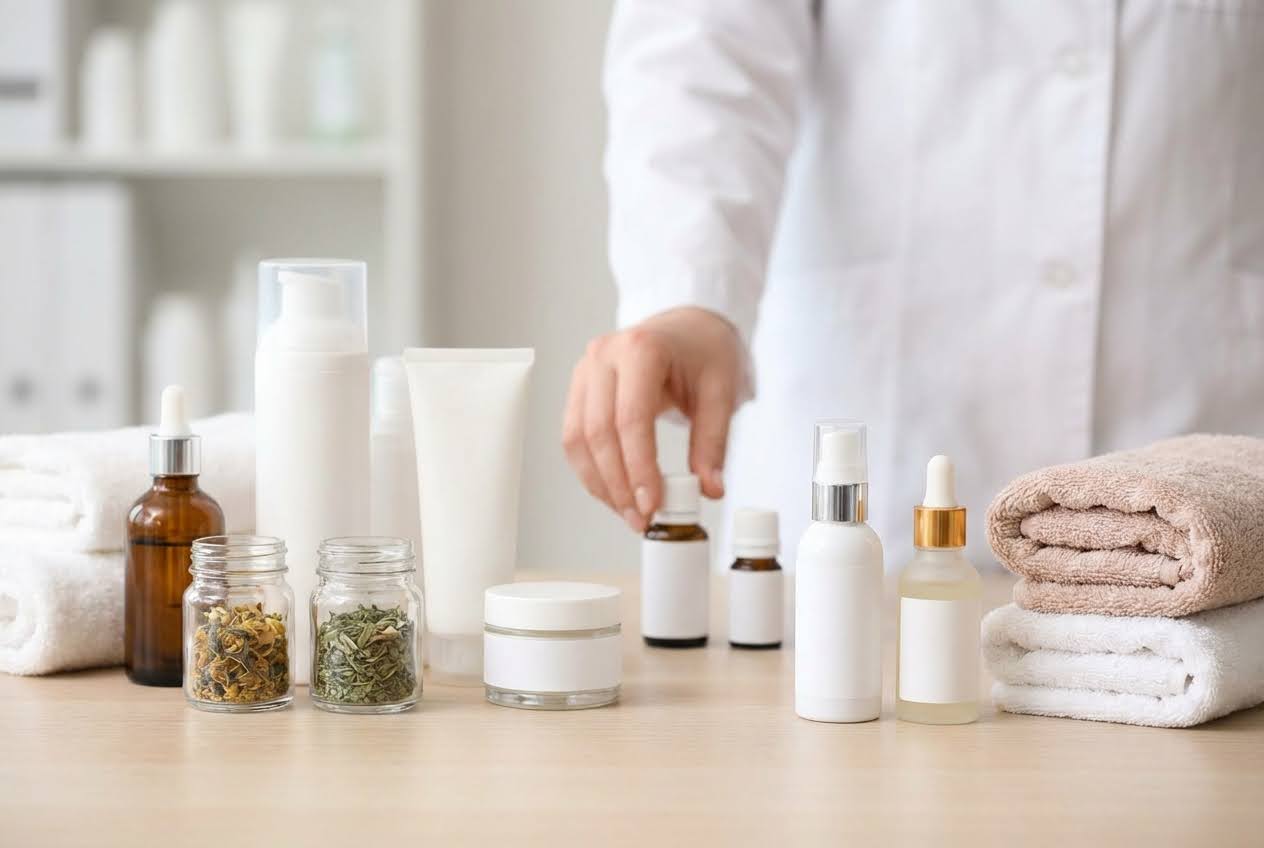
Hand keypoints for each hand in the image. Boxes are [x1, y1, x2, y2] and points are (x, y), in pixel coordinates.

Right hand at [562, 307, 742, 531]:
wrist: (688, 327)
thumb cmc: (705, 352)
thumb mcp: (721, 392)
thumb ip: (713, 442)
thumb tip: (709, 490)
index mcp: (642, 349)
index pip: (630, 419)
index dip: (638, 468)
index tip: (652, 504)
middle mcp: (604, 355)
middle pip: (598, 433)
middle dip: (618, 484)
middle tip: (641, 518)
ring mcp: (585, 370)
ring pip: (577, 439)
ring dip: (600, 483)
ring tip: (628, 513)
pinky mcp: (579, 388)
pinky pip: (574, 437)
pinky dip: (591, 470)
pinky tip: (614, 493)